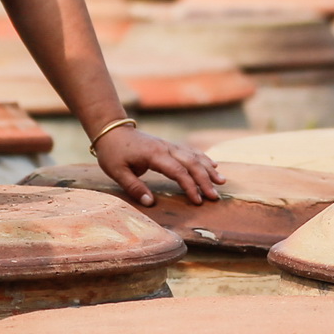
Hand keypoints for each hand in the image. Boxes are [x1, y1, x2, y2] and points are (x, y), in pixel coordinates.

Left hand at [94, 126, 223, 204]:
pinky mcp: (169, 145)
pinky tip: (213, 165)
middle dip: (205, 180)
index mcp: (154, 155)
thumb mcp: (117, 172)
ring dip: (208, 169)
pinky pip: (190, 151)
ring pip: (194, 155)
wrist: (112, 130)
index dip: (190, 186)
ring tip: (221, 182)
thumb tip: (150, 203)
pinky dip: (203, 158)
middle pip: (191, 163)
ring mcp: (169, 145)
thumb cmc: (113, 152)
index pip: (178, 172)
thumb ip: (134, 187)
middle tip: (215, 196)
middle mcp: (166, 148)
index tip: (198, 201)